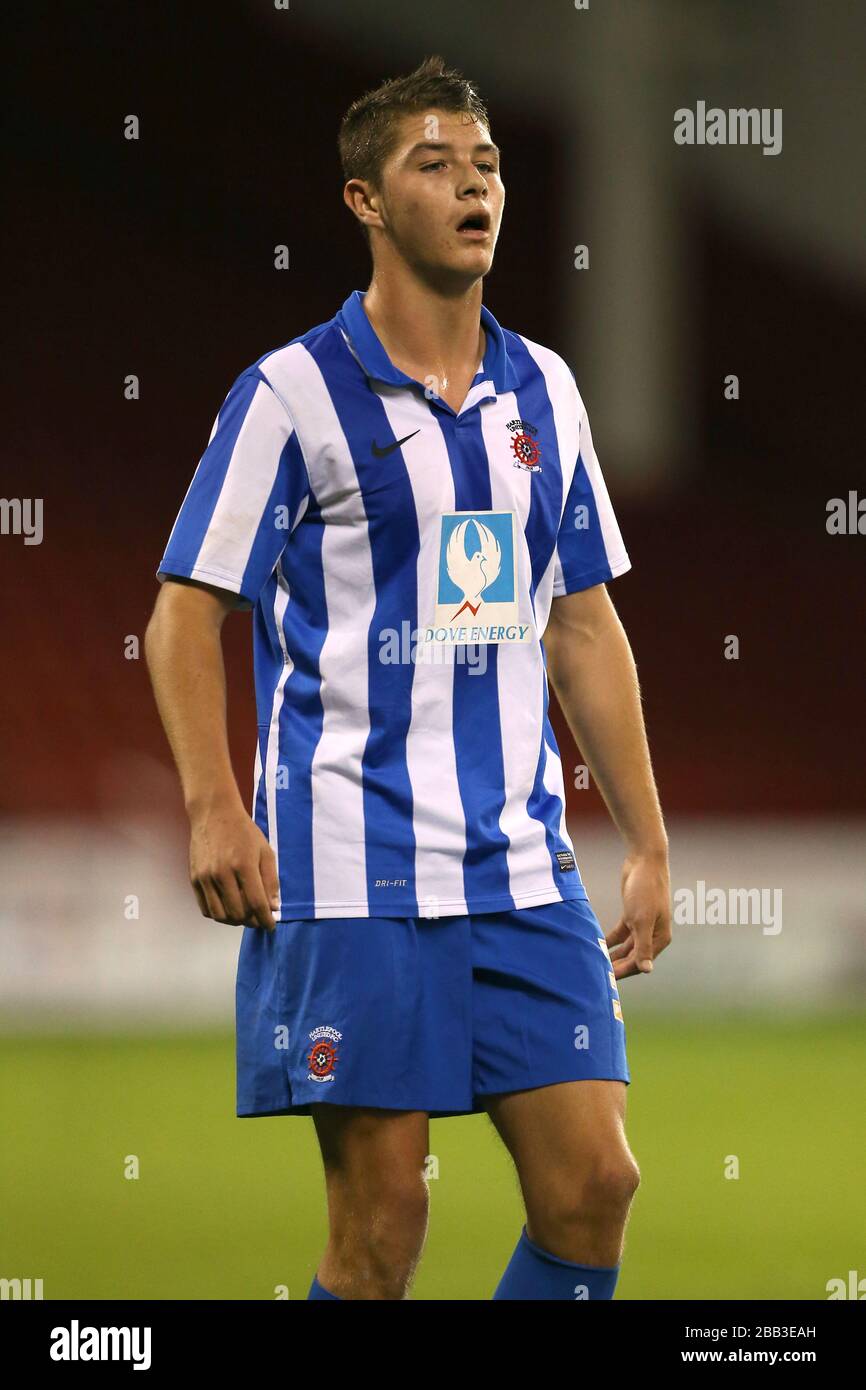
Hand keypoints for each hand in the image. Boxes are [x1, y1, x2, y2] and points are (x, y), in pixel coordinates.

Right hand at [188, 800, 279, 930]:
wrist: (214, 814)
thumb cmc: (244, 832)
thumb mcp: (265, 851)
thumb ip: (271, 880)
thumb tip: (273, 907)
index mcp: (243, 865)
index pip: (256, 903)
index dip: (265, 920)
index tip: (270, 926)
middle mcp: (222, 874)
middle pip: (238, 913)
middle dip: (252, 921)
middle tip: (258, 919)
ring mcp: (206, 877)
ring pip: (220, 915)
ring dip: (235, 921)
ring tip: (244, 916)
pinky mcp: (194, 879)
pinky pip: (206, 908)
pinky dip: (218, 915)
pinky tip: (228, 910)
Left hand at [605, 851, 671, 980]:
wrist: (644, 860)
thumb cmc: (646, 889)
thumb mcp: (642, 920)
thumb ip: (643, 946)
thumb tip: (647, 970)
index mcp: (659, 938)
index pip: (640, 962)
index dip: (623, 972)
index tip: (607, 980)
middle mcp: (652, 934)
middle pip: (632, 957)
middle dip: (617, 966)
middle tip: (598, 976)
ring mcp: (642, 924)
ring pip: (625, 947)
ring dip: (613, 955)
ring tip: (596, 964)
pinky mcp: (631, 915)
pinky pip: (620, 934)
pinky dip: (610, 941)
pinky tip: (598, 947)